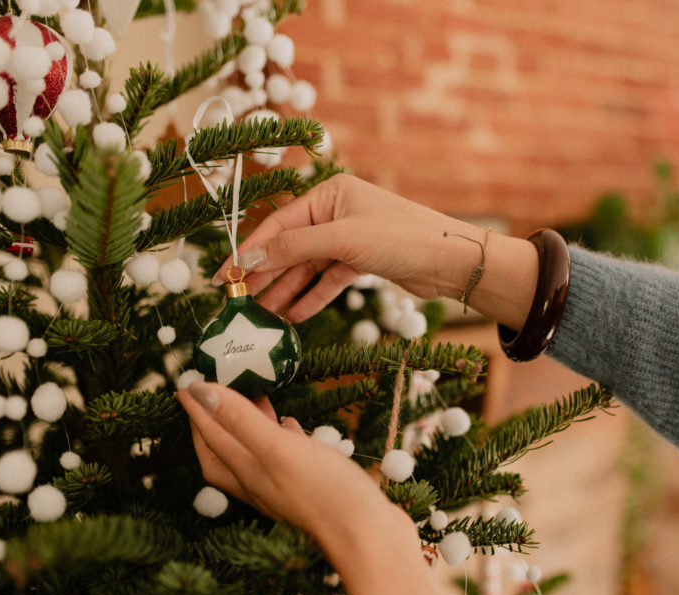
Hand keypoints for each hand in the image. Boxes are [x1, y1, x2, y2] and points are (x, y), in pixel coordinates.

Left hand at [176, 380, 393, 540]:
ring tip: (253, 398)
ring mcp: (285, 487)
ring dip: (248, 425)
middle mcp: (259, 482)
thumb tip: (199, 392)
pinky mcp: (310, 488)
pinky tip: (291, 425)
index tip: (185, 384)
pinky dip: (281, 437)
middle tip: (211, 392)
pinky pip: (285, 458)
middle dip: (215, 421)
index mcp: (245, 471)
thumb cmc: (324, 493)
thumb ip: (240, 420)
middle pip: (225, 450)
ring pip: (255, 452)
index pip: (212, 435)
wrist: (369, 537)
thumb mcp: (277, 449)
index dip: (197, 409)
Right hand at [216, 174, 536, 325]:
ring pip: (307, 267)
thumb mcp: (344, 240)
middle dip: (265, 275)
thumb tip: (251, 256)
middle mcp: (336, 212)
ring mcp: (349, 237)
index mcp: (328, 194)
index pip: (278, 224)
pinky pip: (328, 279)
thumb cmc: (402, 238)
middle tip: (238, 302)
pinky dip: (312, 297)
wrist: (453, 260)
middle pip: (290, 246)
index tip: (225, 276)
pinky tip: (294, 316)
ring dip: (286, 291)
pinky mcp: (362, 260)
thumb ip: (295, 248)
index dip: (250, 251)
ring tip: (262, 317)